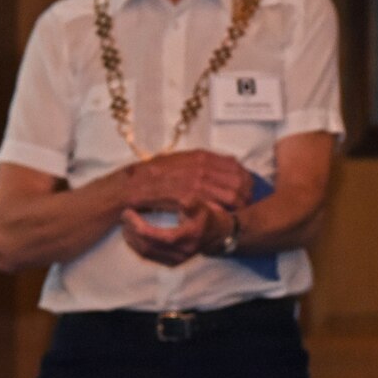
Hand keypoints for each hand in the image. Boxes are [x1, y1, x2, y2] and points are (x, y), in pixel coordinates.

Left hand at [120, 206, 210, 265]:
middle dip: (131, 231)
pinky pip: (148, 257)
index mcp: (190, 236)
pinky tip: (131, 234)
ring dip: (131, 239)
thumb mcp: (199, 203)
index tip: (129, 211)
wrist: (217, 231)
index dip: (139, 225)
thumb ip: (184, 200)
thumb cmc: (205, 213)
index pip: (158, 236)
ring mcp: (178, 260)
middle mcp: (184, 252)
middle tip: (123, 215)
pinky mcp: (172, 263)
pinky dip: (136, 245)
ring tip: (125, 223)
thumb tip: (164, 194)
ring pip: (146, 254)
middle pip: (148, 247)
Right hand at [124, 150, 252, 213]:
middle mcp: (202, 166)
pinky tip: (219, 220)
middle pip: (240, 182)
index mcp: (201, 156)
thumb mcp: (180, 161)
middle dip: (246, 196)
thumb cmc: (153, 174)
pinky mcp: (187, 196)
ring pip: (232, 196)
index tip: (247, 191)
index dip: (247, 181)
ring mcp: (195, 181)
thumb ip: (202, 163)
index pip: (237, 167)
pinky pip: (214, 207)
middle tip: (244, 208)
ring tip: (234, 217)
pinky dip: (220, 214)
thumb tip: (226, 164)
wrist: (130, 185)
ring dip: (236, 208)